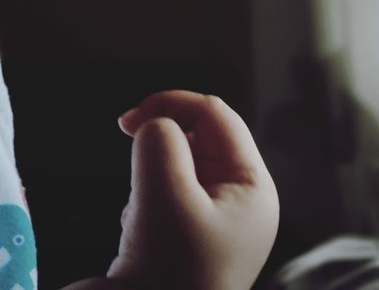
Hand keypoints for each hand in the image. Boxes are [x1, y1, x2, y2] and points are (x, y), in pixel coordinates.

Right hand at [106, 90, 278, 289]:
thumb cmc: (167, 273)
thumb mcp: (164, 191)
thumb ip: (159, 139)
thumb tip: (153, 127)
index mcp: (252, 189)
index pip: (215, 114)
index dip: (170, 105)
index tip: (126, 124)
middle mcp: (238, 204)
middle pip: (194, 137)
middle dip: (157, 150)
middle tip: (137, 179)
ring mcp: (210, 225)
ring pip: (172, 166)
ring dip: (147, 181)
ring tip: (144, 223)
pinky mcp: (181, 242)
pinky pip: (158, 197)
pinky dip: (139, 206)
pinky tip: (138, 240)